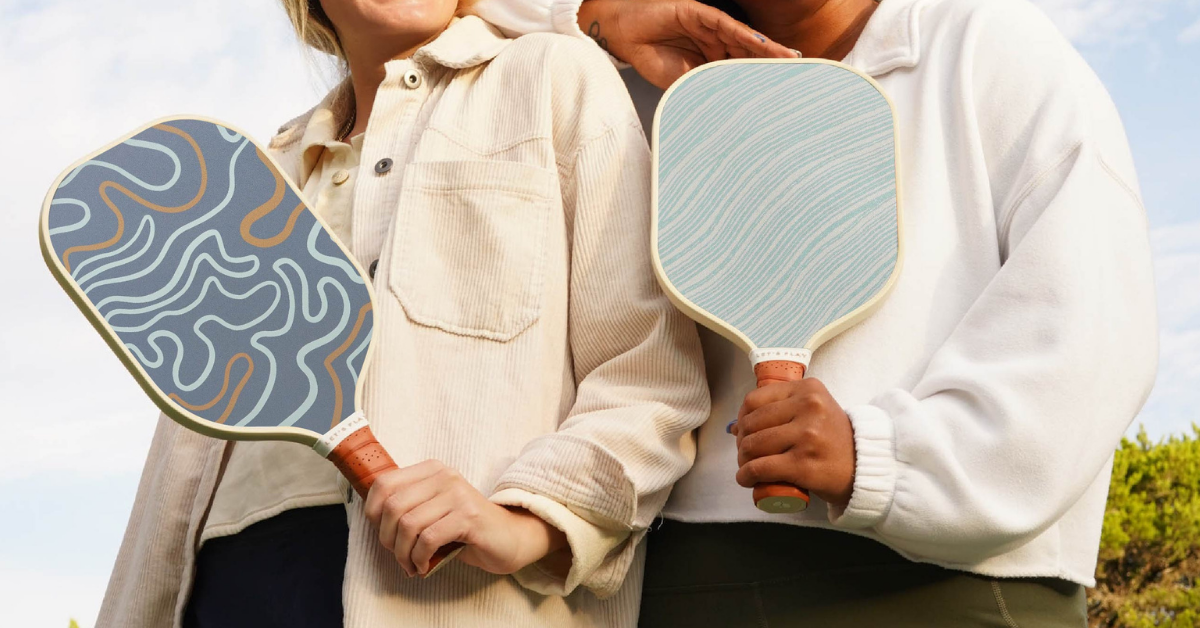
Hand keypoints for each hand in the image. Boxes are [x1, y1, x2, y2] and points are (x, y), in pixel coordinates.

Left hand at [364, 460, 567, 576]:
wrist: (510, 538)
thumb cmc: (465, 528)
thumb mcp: (434, 508)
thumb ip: (409, 505)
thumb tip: (372, 517)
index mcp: (432, 470)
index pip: (384, 483)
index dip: (372, 512)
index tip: (383, 533)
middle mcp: (444, 476)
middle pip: (393, 506)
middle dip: (387, 539)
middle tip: (399, 555)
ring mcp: (458, 495)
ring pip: (408, 524)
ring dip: (403, 553)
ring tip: (411, 564)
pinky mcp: (469, 516)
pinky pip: (428, 539)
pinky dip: (419, 558)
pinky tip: (424, 566)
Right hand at [576, 0, 795, 88]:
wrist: (623, 36)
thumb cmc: (651, 59)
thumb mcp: (682, 83)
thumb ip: (704, 91)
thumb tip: (727, 114)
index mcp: (712, 61)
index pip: (744, 69)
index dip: (764, 78)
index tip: (786, 92)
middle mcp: (716, 42)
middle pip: (751, 53)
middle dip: (774, 63)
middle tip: (800, 75)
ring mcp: (708, 27)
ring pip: (744, 38)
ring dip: (766, 48)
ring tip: (789, 59)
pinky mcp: (697, 13)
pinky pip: (724, 24)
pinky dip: (743, 34)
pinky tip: (760, 43)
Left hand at [731, 378, 856, 509]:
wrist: (863, 466)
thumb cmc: (833, 438)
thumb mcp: (815, 409)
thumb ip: (784, 407)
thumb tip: (735, 425)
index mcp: (808, 389)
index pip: (755, 399)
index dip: (741, 417)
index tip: (743, 431)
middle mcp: (809, 408)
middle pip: (751, 423)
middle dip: (741, 442)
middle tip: (746, 454)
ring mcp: (807, 436)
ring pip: (753, 446)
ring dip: (742, 460)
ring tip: (747, 466)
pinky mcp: (803, 464)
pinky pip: (761, 468)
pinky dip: (746, 476)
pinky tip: (746, 479)